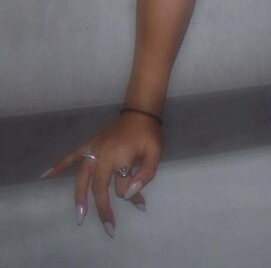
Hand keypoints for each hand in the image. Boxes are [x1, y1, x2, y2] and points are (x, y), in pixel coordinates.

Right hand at [42, 111, 162, 234]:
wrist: (139, 112)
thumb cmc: (148, 134)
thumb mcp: (155, 154)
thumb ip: (145, 174)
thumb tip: (127, 194)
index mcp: (120, 156)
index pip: (122, 185)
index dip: (133, 194)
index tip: (142, 203)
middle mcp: (102, 155)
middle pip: (98, 187)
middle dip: (103, 209)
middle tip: (109, 228)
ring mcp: (93, 149)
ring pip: (82, 177)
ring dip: (80, 197)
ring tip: (80, 215)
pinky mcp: (88, 144)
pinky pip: (71, 156)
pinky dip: (58, 165)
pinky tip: (45, 175)